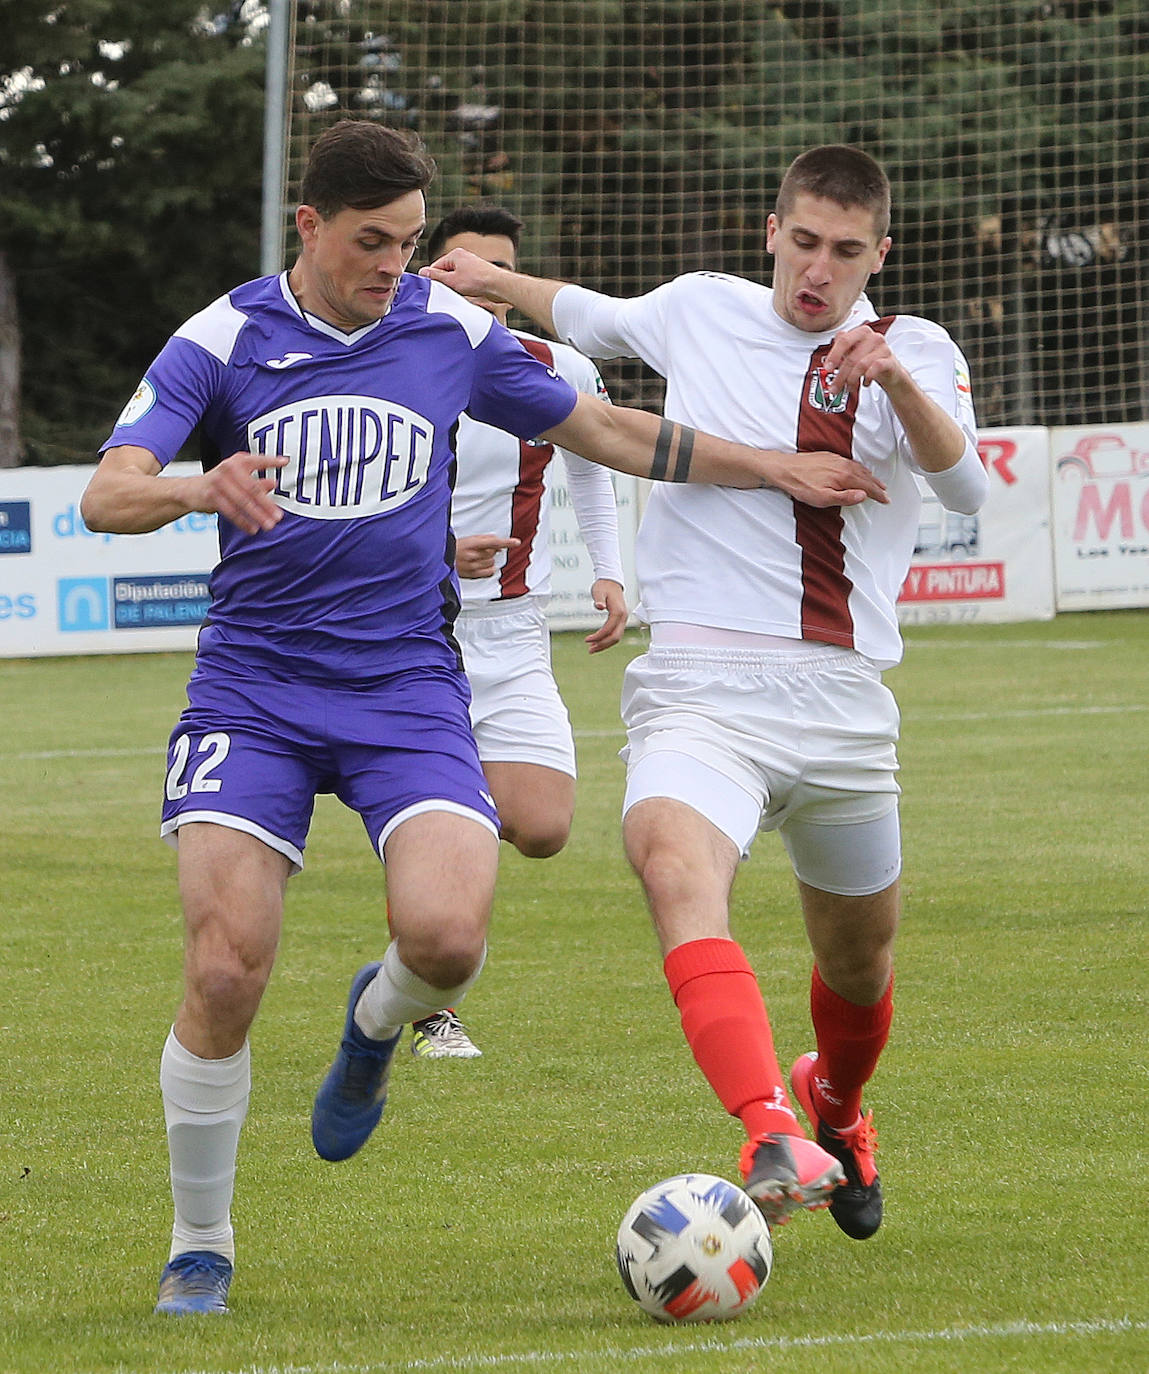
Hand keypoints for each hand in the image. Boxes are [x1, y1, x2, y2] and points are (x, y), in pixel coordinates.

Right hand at [196, 451, 287, 533]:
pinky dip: (243, 522)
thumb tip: (274, 483)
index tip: (285, 462)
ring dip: (257, 515)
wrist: (191, 489)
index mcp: (238, 461)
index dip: (271, 461)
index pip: (257, 460)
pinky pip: (231, 512)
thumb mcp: (239, 478)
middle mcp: (228, 468)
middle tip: (279, 516)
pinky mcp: (211, 496)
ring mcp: (218, 482)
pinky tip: (253, 529)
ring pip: (242, 502)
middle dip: (267, 504)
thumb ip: (257, 481)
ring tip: (269, 525)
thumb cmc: (220, 482)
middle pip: (252, 488)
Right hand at [420, 248, 510, 304]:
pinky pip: (464, 282)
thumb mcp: (452, 281)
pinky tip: (469, 294)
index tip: (433, 289)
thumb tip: (423, 273)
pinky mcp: (477, 275)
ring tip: (462, 292)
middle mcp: (463, 258)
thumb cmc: (478, 281)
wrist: (499, 285)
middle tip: (450, 291)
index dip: (434, 279)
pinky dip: (464, 289)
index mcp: (455, 254)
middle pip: (446, 273)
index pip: (436, 266)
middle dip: (446, 284)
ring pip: (455, 279)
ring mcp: (471, 266)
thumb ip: (436, 277)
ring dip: (456, 288)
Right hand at [455, 533, 519, 577]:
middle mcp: (472, 555)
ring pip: (492, 563)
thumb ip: (485, 540)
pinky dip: (489, 569)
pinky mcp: (472, 575)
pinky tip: (483, 566)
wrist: (440, 559)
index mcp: (471, 543)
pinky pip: (489, 572)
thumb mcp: (469, 539)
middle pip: (493, 553)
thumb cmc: (455, 548)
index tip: (516, 542)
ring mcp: (472, 566)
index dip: (506, 542)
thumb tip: (499, 544)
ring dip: (488, 560)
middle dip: (490, 551)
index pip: (493, 542)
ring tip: (477, 558)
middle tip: (481, 550)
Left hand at [584, 579, 627, 652]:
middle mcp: (623, 617)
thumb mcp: (598, 591)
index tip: (587, 640)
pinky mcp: (620, 620)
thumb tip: (599, 606)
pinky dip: (607, 640)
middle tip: (590, 650)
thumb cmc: (604, 586)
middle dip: (602, 645)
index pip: (609, 629)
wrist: (611, 581)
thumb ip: (599, 599)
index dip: (598, 637)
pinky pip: (615, 633)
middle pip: (615, 637)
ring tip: (592, 649)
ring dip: (605, 644)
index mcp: (618, 611)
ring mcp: (623, 619)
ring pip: (616, 637)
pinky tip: (597, 642)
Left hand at [763, 450, 888, 507]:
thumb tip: (863, 495)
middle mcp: (842, 465)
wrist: (784, 469)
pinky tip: (857, 471)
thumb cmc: (800, 485)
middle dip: (877, 485)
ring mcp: (836, 459)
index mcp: (844, 476)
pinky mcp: (829, 457)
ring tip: (876, 483)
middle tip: (885, 492)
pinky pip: (850, 463)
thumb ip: (845, 497)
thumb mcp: (822, 498)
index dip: (877, 494)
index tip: (885, 500)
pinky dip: (859, 468)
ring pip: (859, 468)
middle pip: (865, 476)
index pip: (867, 486)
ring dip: (870, 476)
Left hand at [821, 325, 910, 399]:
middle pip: (851, 357)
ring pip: (861, 364)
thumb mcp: (852, 355)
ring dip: (852, 380)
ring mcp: (883, 347)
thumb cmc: (868, 360)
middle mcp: (872, 337)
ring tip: (849, 388)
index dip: (834, 355)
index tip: (828, 368)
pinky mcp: (890, 360)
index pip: (843, 340)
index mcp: (860, 333)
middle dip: (841, 375)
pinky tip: (865, 383)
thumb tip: (827, 367)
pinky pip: (875, 368)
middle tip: (835, 388)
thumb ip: (839, 356)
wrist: (890, 370)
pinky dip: (867, 378)